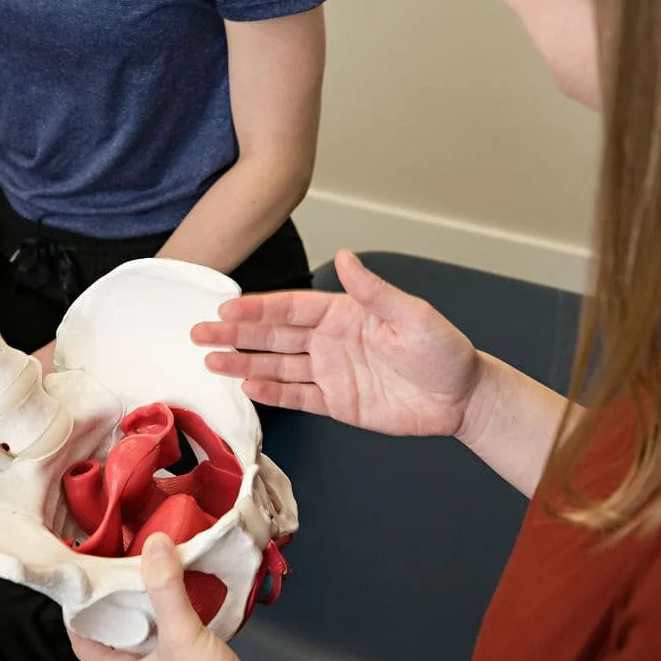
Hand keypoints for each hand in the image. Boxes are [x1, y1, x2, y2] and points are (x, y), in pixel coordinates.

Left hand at [69, 534, 274, 660]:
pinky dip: (170, 634)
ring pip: (141, 649)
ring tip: (157, 587)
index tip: (87, 579)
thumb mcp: (181, 634)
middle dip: (118, 608)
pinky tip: (187, 615)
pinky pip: (166, 656)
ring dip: (147, 620)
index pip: (82, 640)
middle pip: (112, 642)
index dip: (80, 610)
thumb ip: (165, 587)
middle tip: (126, 573)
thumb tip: (153, 546)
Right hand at [192, 249, 481, 439]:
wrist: (462, 398)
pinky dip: (271, 393)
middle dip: (235, 334)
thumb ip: (373, 291)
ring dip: (244, 363)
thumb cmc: (442, 351)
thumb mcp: (410, 316)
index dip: (257, 309)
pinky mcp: (337, 403)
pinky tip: (246, 387)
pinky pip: (297, 397)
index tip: (225, 308)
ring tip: (210, 361)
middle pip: (274, 336)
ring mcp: (331, 372)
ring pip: (277, 366)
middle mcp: (330, 340)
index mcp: (344, 313)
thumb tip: (344, 257)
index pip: (290, 308)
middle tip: (198, 333)